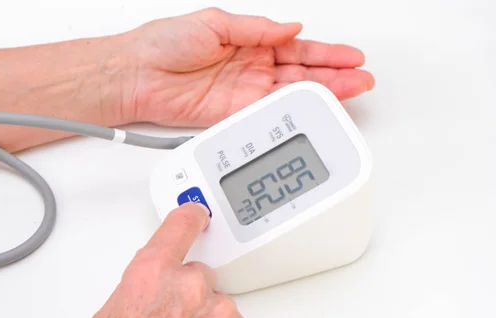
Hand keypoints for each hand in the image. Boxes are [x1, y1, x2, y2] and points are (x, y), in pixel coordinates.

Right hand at [81, 203, 260, 317]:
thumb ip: (138, 287)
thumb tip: (152, 282)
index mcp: (151, 275)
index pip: (180, 227)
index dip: (190, 217)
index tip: (198, 213)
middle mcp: (189, 287)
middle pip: (200, 275)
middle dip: (189, 297)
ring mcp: (221, 313)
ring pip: (220, 306)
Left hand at [116, 7, 373, 126]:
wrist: (136, 74)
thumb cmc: (164, 43)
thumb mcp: (215, 22)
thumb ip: (256, 30)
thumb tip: (290, 28)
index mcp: (249, 42)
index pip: (296, 49)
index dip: (326, 53)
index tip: (351, 57)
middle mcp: (250, 69)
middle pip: (300, 74)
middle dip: (333, 76)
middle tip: (360, 78)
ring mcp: (242, 93)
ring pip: (289, 96)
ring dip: (319, 95)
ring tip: (348, 92)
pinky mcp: (231, 115)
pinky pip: (265, 114)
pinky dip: (288, 112)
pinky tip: (310, 108)